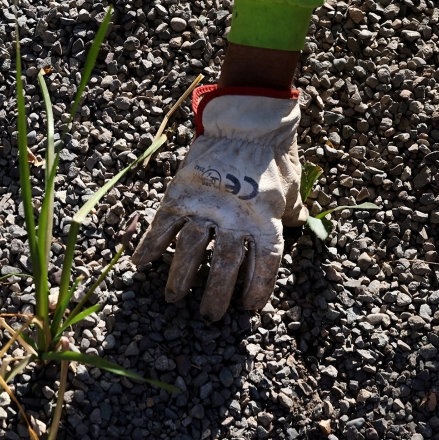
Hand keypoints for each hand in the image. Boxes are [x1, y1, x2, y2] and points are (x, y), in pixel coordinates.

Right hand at [131, 86, 307, 320]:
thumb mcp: (291, 190)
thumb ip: (290, 215)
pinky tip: (141, 264)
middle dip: (216, 295)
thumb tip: (297, 228)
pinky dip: (150, 245)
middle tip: (208, 317)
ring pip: (191, 250)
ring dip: (181, 277)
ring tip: (174, 297)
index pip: (263, 265)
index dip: (256, 289)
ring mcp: (205, 207)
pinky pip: (163, 225)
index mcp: (265, 221)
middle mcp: (234, 219)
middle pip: (225, 266)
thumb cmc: (274, 158)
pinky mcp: (181, 194)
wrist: (247, 123)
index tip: (248, 309)